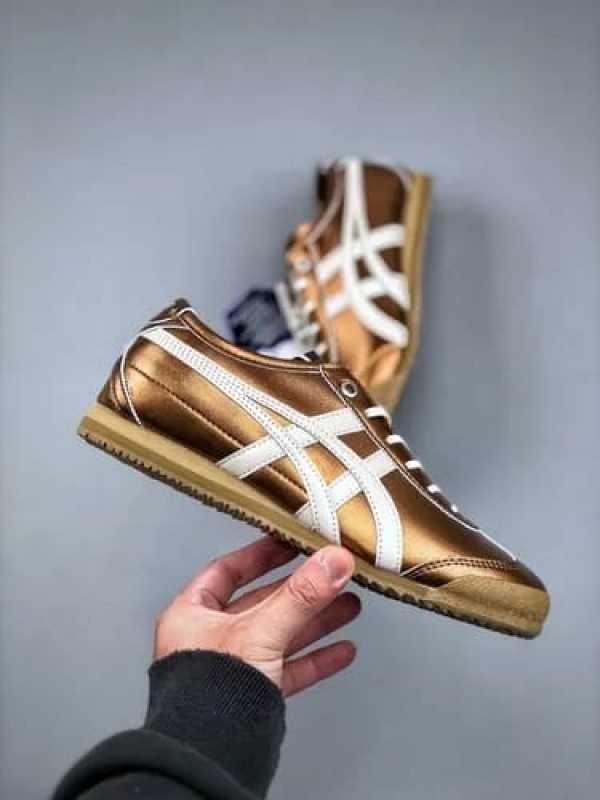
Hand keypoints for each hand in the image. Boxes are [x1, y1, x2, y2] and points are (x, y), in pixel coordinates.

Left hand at [154, 536, 359, 696]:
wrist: (209, 756)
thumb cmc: (208, 694)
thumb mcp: (261, 630)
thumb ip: (301, 595)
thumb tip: (332, 561)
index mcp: (193, 615)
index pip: (227, 571)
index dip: (259, 555)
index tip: (288, 542)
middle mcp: (210, 640)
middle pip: (262, 604)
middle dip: (302, 591)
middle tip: (331, 574)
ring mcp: (232, 669)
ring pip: (280, 636)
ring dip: (316, 621)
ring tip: (348, 605)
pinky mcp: (252, 696)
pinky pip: (289, 670)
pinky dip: (315, 659)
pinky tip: (341, 651)